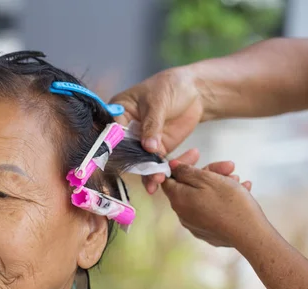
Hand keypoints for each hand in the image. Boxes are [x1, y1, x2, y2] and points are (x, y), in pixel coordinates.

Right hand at [110, 67, 204, 193]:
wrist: (195, 91)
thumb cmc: (171, 86)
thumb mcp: (158, 102)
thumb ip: (152, 124)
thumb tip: (148, 147)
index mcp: (119, 112)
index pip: (112, 132)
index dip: (115, 146)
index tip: (121, 159)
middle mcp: (126, 129)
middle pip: (124, 150)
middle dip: (133, 163)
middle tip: (144, 172)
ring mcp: (141, 141)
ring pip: (139, 160)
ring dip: (146, 172)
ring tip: (156, 179)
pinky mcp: (157, 149)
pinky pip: (154, 163)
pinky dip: (157, 172)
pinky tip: (158, 182)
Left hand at [161, 160, 267, 247]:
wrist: (250, 234)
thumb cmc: (230, 203)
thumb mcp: (208, 179)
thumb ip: (187, 171)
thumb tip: (172, 166)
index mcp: (178, 199)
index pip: (169, 179)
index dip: (181, 167)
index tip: (198, 159)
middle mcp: (182, 213)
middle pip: (190, 187)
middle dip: (210, 174)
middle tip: (230, 169)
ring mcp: (194, 224)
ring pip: (203, 198)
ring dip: (220, 185)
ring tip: (239, 182)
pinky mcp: (207, 231)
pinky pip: (211, 210)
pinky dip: (222, 200)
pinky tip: (241, 192)